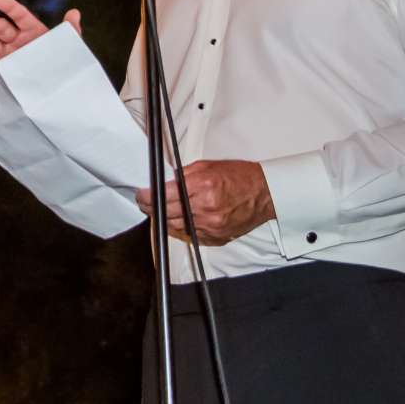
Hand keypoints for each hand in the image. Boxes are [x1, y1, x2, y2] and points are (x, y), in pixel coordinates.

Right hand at [0, 0, 79, 70]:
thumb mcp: (69, 48)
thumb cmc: (63, 64)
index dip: (9, 7)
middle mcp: (16, 40)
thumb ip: (71, 31)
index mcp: (32, 30)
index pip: (19, 15)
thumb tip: (75, 13)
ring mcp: (6, 55)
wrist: (56, 90)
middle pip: (0, 27)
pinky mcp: (0, 70)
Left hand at [138, 160, 273, 244]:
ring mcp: (211, 225)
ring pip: (176, 226)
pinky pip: (190, 234)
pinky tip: (177, 220)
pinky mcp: (216, 237)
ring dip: (164, 219)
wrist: (264, 194)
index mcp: (202, 186)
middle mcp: (205, 208)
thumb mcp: (207, 166)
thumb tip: (164, 182)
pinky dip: (181, 227)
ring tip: (158, 211)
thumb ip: (184, 175)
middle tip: (144, 203)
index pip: (164, 195)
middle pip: (166, 213)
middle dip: (151, 208)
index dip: (147, 196)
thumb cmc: (238, 176)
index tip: (140, 194)